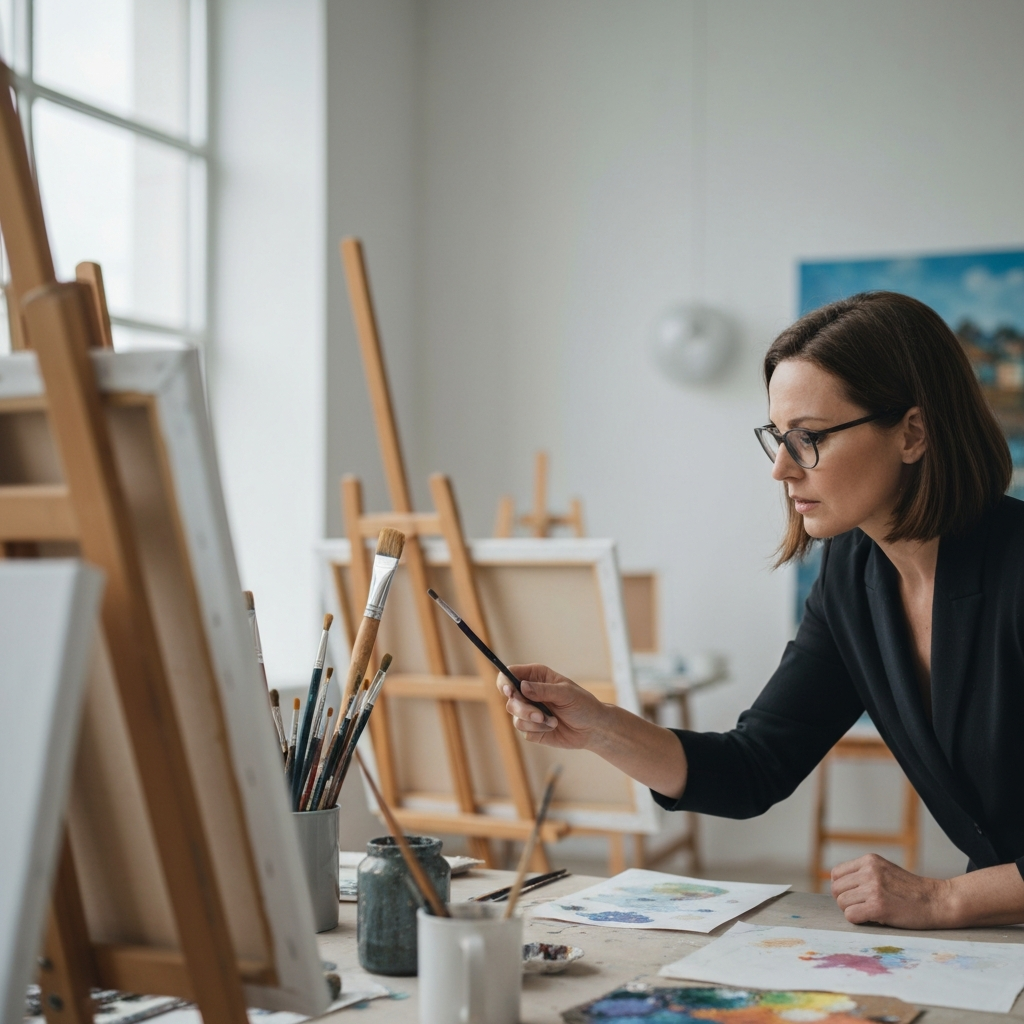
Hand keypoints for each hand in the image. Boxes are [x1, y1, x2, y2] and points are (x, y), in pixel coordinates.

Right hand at [496, 664, 607, 748]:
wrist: (592, 729)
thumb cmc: (582, 705)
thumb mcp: (566, 693)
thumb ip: (543, 689)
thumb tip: (522, 686)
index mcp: (535, 676)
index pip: (509, 674)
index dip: (505, 682)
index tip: (509, 692)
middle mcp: (528, 693)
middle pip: (510, 698)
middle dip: (523, 708)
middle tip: (539, 715)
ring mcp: (528, 711)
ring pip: (515, 716)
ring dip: (533, 721)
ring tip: (552, 721)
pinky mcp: (531, 728)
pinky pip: (524, 730)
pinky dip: (538, 730)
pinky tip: (552, 727)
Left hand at [831, 853, 951, 928]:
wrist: (937, 901)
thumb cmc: (910, 890)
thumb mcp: (884, 871)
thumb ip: (863, 874)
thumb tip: (837, 887)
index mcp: (869, 860)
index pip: (836, 874)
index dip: (842, 888)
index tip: (855, 896)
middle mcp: (869, 871)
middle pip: (836, 889)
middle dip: (845, 901)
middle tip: (862, 907)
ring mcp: (873, 888)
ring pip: (842, 903)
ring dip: (852, 911)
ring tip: (869, 913)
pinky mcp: (878, 906)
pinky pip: (851, 915)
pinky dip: (858, 920)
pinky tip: (872, 919)